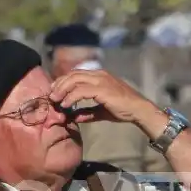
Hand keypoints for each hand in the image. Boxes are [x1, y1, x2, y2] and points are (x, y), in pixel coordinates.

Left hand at [48, 70, 164, 132]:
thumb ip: (88, 112)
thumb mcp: (102, 110)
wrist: (139, 110)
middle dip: (59, 84)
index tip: (55, 92)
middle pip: (73, 74)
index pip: (76, 74)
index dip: (63, 81)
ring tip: (55, 100)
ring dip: (62, 90)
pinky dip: (70, 97)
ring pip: (74, 80)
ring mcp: (101, 80)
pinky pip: (80, 91)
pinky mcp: (102, 89)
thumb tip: (75, 117)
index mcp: (99, 76)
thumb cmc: (123, 110)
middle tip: (52, 96)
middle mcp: (99, 75)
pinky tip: (66, 105)